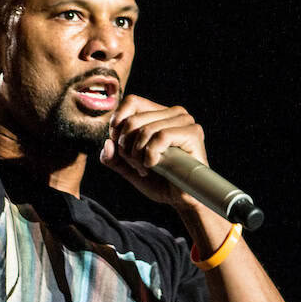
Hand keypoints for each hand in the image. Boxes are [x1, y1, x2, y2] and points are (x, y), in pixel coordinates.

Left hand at [101, 94, 207, 208]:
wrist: (182, 199)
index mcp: (159, 113)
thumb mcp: (129, 168)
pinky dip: (151, 155)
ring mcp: (185, 121)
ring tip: (147, 169)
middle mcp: (173, 113)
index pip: (131, 102)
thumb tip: (108, 143)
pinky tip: (155, 166)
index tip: (121, 147)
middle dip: (127, 148)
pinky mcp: (193, 133)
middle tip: (137, 166)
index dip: (118, 124)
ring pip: (145, 130)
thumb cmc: (160, 181)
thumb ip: (114, 157)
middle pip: (133, 120)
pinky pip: (160, 137)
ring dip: (138, 156)